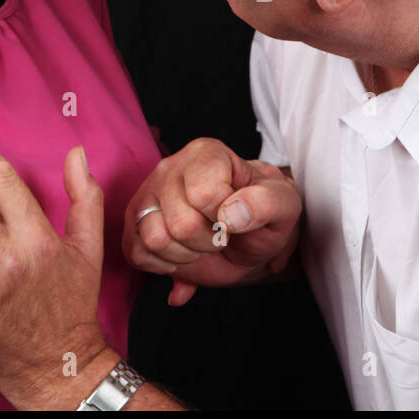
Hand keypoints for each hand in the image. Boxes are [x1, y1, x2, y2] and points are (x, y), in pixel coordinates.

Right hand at [123, 138, 301, 305]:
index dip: (225, 218)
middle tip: (221, 234)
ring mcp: (148, 194)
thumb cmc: (264, 214)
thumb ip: (267, 202)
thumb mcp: (284, 206)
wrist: (248, 237)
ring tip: (200, 242)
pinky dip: (162, 265)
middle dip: (208, 241)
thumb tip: (232, 215)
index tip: (237, 217)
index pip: (204, 194)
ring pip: (154, 238)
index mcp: (206, 154)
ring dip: (185, 254)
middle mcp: (171, 168)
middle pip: (180, 222)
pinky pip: (136, 253)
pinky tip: (181, 253)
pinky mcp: (134, 223)